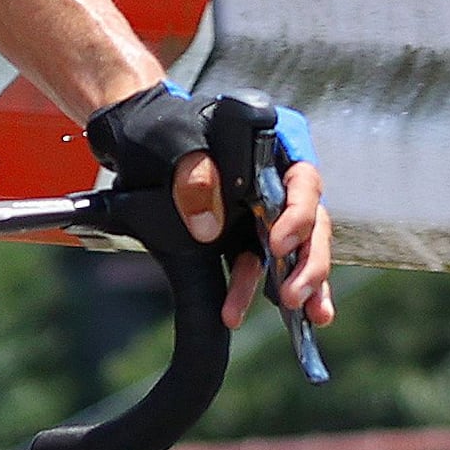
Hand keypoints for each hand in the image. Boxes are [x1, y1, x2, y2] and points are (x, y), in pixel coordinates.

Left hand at [89, 83, 335, 333]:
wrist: (139, 139)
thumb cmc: (164, 129)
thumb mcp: (174, 140)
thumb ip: (193, 175)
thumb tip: (208, 227)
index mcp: (271, 147)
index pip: (302, 180)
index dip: (298, 214)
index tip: (278, 245)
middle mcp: (277, 181)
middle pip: (310, 222)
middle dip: (307, 262)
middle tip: (293, 296)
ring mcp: (264, 211)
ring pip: (295, 250)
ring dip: (301, 284)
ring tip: (302, 317)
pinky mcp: (246, 236)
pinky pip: (267, 266)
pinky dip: (274, 290)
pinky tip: (293, 320)